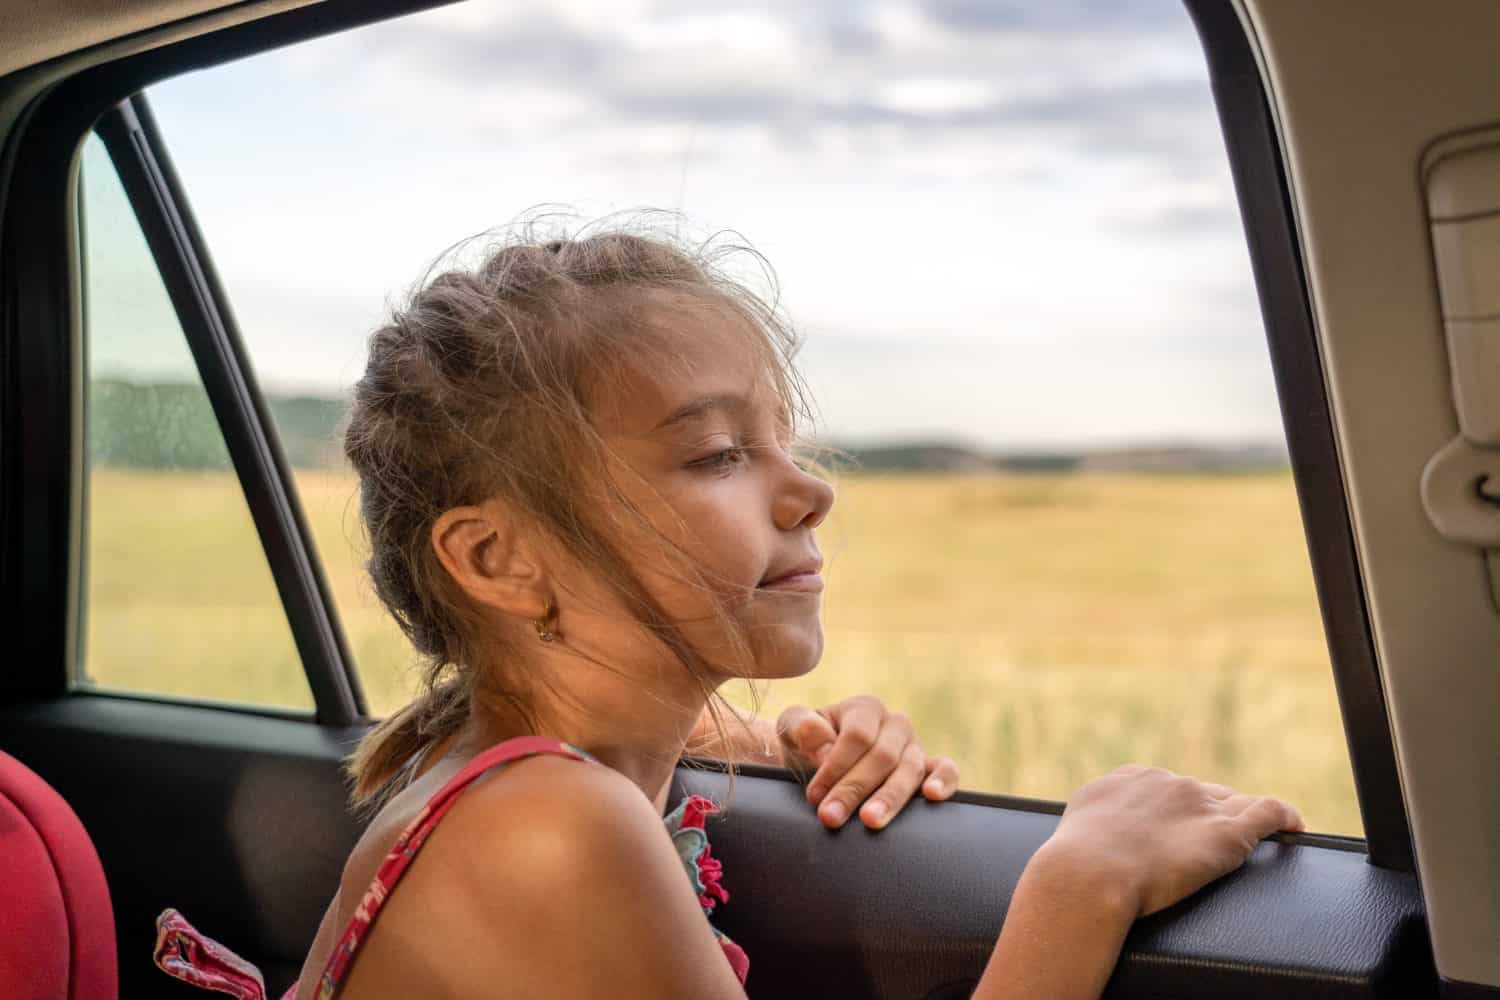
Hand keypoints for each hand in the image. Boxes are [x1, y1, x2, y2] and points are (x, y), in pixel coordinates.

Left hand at [776, 695, 959, 829]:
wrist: (818, 762)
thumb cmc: (807, 745)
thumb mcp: (792, 730)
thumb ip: (801, 727)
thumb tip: (825, 745)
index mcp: (865, 708)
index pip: (857, 736)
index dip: (836, 766)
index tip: (815, 796)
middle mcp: (895, 724)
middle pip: (882, 756)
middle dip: (854, 789)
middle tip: (831, 818)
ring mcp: (915, 746)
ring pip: (910, 769)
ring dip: (890, 797)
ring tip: (870, 821)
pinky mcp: (929, 769)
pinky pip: (947, 769)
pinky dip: (944, 781)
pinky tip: (931, 796)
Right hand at [1043, 764, 1304, 917]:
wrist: (1088, 872)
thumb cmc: (1075, 860)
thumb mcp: (1079, 821)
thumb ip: (1097, 814)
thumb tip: (1095, 826)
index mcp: (1132, 778)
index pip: (1168, 788)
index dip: (1178, 810)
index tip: (1178, 829)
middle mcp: (1168, 783)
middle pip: (1203, 794)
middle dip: (1207, 814)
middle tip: (1204, 847)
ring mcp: (1200, 806)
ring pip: (1234, 804)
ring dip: (1241, 819)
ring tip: (1256, 836)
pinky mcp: (1226, 834)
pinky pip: (1268, 813)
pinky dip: (1284, 818)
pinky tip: (1296, 827)